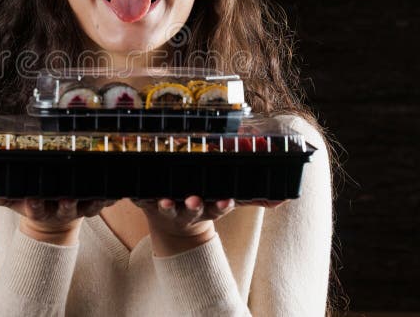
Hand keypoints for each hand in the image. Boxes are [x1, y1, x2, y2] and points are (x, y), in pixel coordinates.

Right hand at [0, 176, 114, 244]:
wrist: (52, 220)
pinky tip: (117, 188)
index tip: (32, 198)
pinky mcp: (95, 204)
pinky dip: (112, 196)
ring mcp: (80, 207)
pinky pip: (106, 201)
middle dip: (65, 204)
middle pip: (65, 209)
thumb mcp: (11, 199)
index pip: (35, 209)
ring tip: (97, 192)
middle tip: (65, 196)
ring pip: (88, 206)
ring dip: (92, 201)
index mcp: (40, 209)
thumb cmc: (31, 201)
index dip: (34, 204)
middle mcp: (62, 209)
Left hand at [134, 196, 286, 255]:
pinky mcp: (148, 203)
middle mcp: (188, 210)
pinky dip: (138, 197)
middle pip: (193, 209)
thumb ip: (252, 199)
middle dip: (194, 205)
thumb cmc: (203, 205)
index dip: (222, 204)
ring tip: (164, 201)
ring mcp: (168, 208)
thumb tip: (283, 200)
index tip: (226, 200)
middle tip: (194, 200)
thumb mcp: (225, 202)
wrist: (172, 227)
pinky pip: (142, 200)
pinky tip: (136, 193)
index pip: (219, 207)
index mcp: (208, 207)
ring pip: (168, 208)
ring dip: (167, 205)